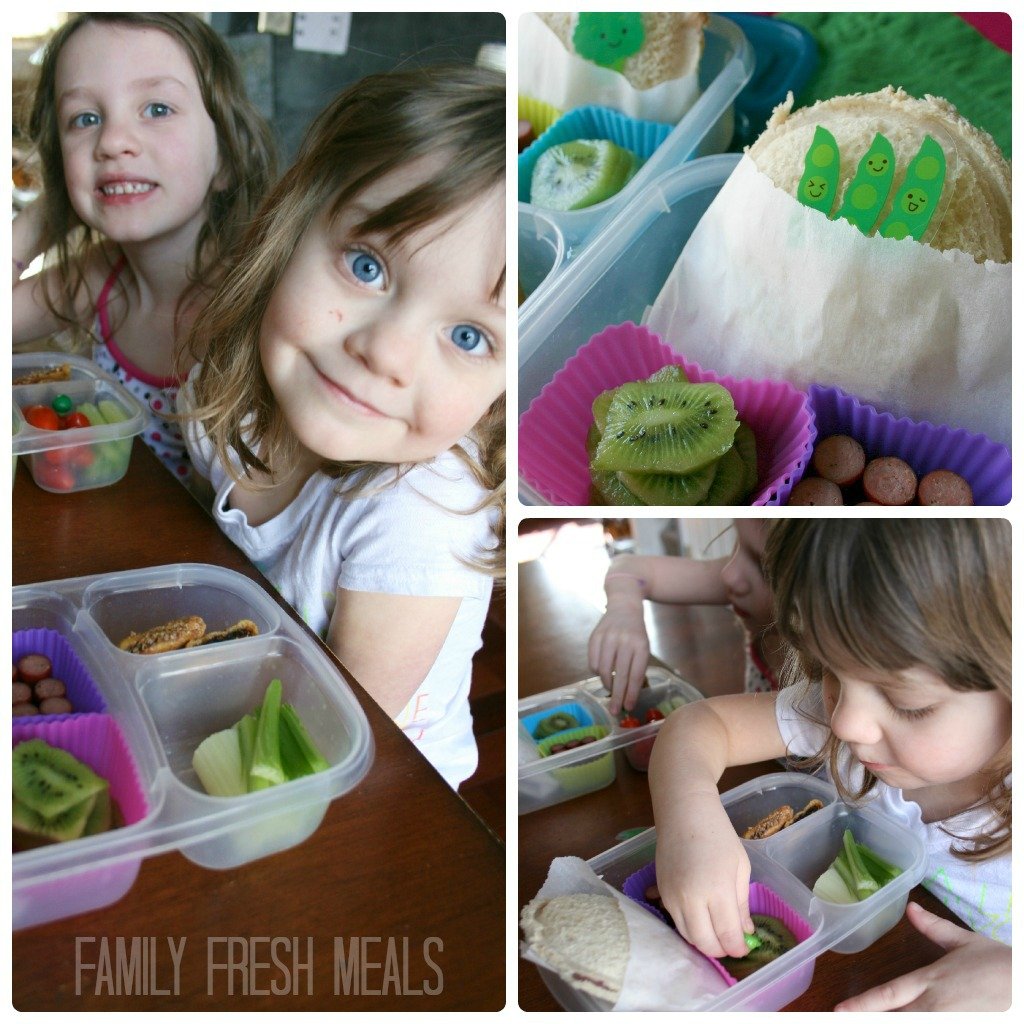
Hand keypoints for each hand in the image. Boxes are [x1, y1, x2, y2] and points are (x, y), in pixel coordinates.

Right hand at [587, 598, 648, 712]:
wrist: (624, 607)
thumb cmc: (636, 633)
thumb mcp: (643, 647)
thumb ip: (636, 668)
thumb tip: (628, 695)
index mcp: (641, 646)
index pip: (636, 675)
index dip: (632, 694)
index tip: (629, 707)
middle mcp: (624, 641)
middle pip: (620, 676)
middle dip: (618, 696)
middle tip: (614, 711)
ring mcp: (608, 638)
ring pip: (604, 671)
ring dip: (607, 684)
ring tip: (610, 688)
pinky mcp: (595, 637)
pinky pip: (592, 663)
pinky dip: (596, 672)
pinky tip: (602, 671)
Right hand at [654, 791, 754, 958]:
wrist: (683, 811)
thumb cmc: (718, 834)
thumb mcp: (740, 866)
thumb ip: (741, 902)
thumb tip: (745, 931)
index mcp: (717, 889)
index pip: (727, 936)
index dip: (738, 948)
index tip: (746, 947)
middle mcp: (691, 898)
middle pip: (705, 943)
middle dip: (721, 950)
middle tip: (732, 943)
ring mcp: (672, 896)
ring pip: (687, 937)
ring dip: (704, 941)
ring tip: (718, 932)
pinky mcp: (661, 892)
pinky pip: (676, 921)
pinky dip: (690, 927)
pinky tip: (701, 919)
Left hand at [835, 901, 1010, 1010]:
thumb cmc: (1001, 964)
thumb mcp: (965, 942)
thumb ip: (934, 928)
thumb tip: (911, 909)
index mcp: (929, 981)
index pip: (887, 995)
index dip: (861, 1005)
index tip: (839, 1010)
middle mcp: (934, 1007)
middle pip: (895, 1019)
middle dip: (870, 1020)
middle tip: (846, 1019)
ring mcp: (949, 1022)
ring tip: (865, 1022)